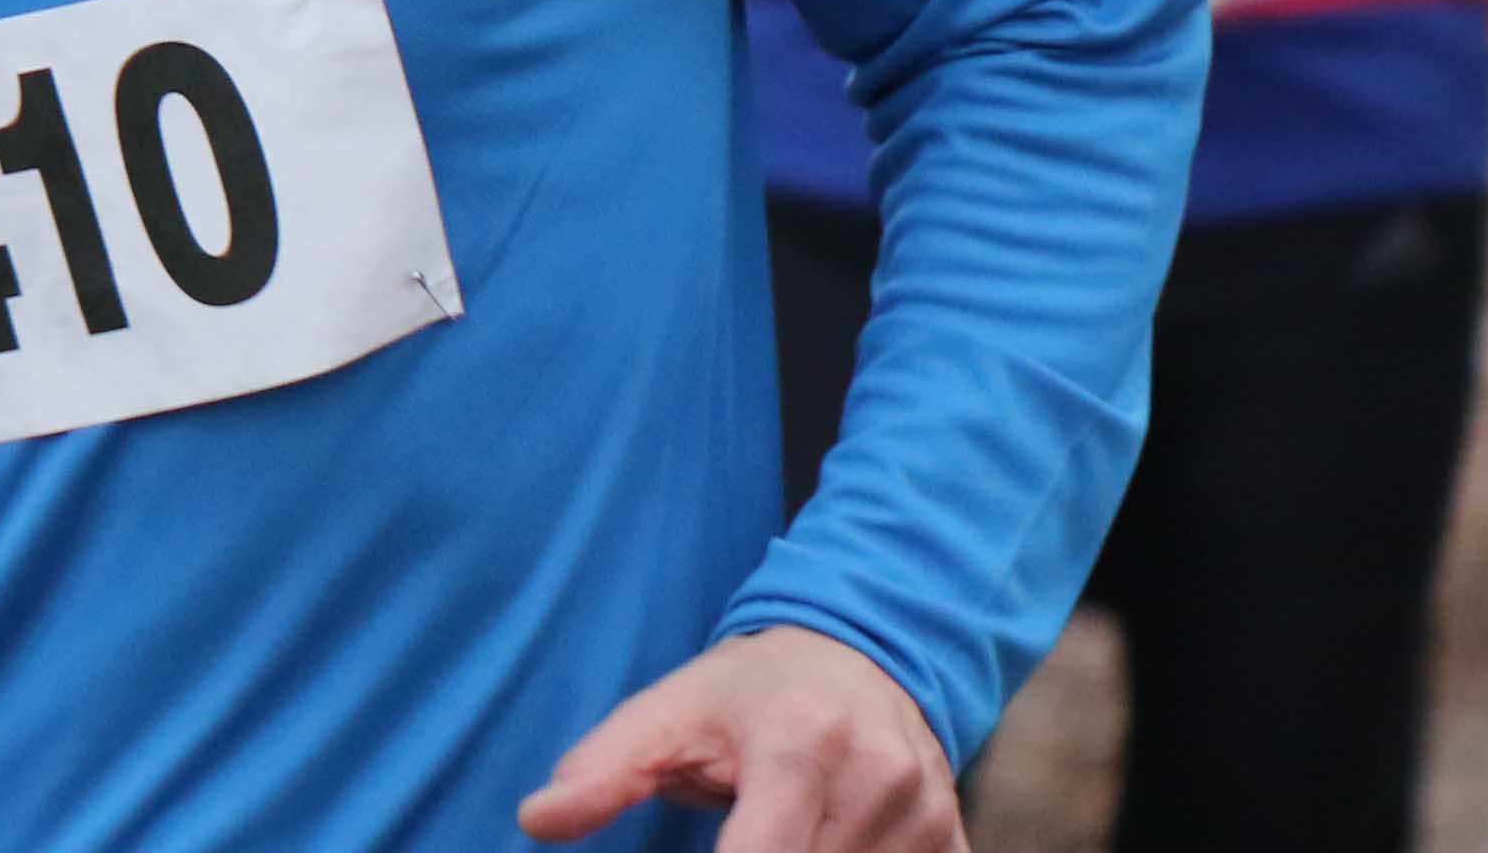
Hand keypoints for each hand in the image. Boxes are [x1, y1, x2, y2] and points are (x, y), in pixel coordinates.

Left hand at [523, 627, 958, 850]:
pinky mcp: (951, 837)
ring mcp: (924, 811)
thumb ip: (605, 768)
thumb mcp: (669, 712)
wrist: (862, 653)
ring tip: (779, 828)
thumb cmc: (749, 693)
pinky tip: (828, 842)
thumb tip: (536, 819)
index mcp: (800, 741)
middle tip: (735, 831)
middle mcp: (876, 776)